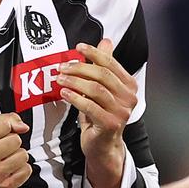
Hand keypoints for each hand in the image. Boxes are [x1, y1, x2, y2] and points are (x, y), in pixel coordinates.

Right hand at [0, 113, 30, 187]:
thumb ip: (2, 119)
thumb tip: (22, 126)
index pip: (5, 125)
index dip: (7, 125)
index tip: (2, 131)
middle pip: (16, 140)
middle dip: (11, 141)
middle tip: (0, 148)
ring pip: (23, 155)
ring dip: (16, 155)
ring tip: (4, 159)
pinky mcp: (4, 187)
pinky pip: (27, 169)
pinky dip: (20, 169)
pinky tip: (8, 169)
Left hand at [56, 38, 137, 187]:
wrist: (103, 145)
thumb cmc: (100, 115)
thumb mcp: (102, 88)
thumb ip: (104, 66)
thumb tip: (105, 41)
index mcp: (129, 86)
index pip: (111, 63)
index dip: (94, 53)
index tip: (78, 48)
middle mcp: (129, 98)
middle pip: (103, 74)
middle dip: (80, 67)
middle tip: (62, 67)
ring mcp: (121, 112)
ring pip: (96, 89)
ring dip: (75, 81)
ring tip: (59, 79)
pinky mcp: (110, 124)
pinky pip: (90, 106)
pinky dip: (75, 97)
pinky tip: (64, 93)